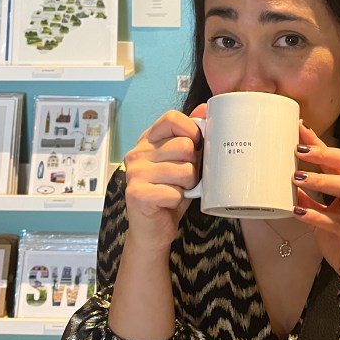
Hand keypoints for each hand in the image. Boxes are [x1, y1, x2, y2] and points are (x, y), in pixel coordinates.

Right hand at [122, 105, 205, 253]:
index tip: (195, 147)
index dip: (191, 131)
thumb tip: (204, 108)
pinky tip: (169, 203)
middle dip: (194, 166)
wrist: (152, 231)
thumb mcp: (184, 161)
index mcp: (148, 140)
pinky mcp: (137, 193)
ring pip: (185, 170)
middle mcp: (137, 153)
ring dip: (189, 185)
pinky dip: (179, 200)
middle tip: (185, 179)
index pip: (172, 119)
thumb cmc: (169, 193)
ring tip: (178, 190)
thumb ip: (191, 135)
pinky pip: (176, 192)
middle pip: (185, 146)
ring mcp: (135, 173)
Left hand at [294, 122, 339, 300]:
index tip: (299, 128)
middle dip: (326, 154)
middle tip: (299, 149)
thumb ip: (310, 202)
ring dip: (323, 181)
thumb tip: (287, 185)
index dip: (321, 144)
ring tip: (297, 178)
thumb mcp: (325, 220)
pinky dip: (319, 216)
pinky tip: (300, 213)